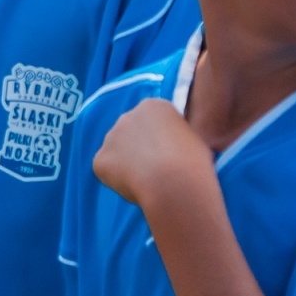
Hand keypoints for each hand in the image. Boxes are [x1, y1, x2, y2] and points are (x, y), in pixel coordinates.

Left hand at [93, 97, 214, 208]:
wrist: (175, 182)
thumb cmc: (194, 162)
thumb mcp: (195, 139)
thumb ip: (178, 135)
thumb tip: (176, 145)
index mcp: (153, 106)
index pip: (153, 122)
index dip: (161, 142)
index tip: (171, 157)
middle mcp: (127, 115)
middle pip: (131, 133)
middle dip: (140, 150)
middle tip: (156, 172)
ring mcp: (110, 136)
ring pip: (117, 152)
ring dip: (127, 164)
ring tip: (147, 183)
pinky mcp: (100, 159)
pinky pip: (107, 171)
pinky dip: (117, 181)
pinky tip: (135, 189)